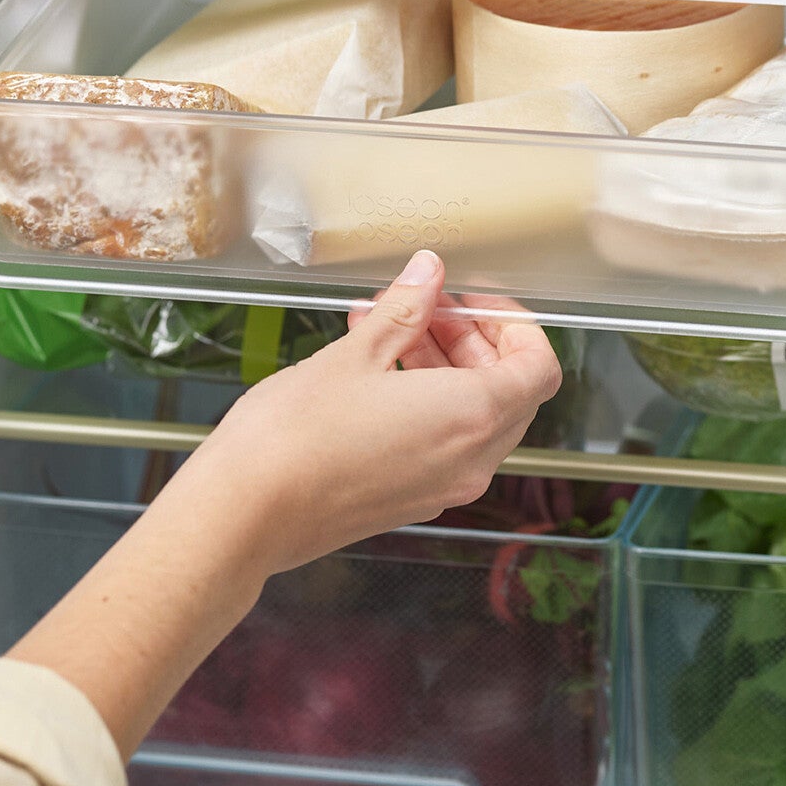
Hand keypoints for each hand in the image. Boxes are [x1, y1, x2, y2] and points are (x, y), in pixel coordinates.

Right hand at [176, 249, 562, 581]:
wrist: (246, 513)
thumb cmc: (296, 437)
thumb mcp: (356, 353)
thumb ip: (405, 309)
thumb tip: (429, 273)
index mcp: (472, 416)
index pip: (539, 367)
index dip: (515, 324)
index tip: (473, 301)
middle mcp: (469, 460)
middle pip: (509, 392)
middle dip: (474, 341)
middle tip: (427, 308)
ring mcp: (442, 487)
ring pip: (473, 417)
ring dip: (444, 368)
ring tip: (387, 329)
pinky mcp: (410, 500)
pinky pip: (442, 444)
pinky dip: (424, 402)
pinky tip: (373, 371)